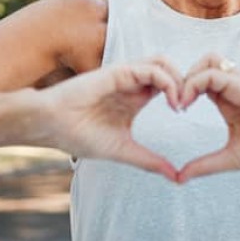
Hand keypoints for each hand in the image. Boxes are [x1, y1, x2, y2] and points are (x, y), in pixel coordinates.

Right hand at [40, 57, 183, 181]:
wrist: (50, 126)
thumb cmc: (79, 136)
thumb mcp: (123, 150)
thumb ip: (149, 160)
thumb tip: (175, 177)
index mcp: (135, 98)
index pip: (168, 85)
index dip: (183, 94)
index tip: (187, 115)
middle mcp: (133, 83)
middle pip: (170, 69)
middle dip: (186, 83)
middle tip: (189, 106)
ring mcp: (126, 75)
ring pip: (163, 62)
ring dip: (179, 79)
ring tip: (180, 104)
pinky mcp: (118, 72)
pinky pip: (151, 68)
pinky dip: (167, 81)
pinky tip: (170, 101)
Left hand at [177, 54, 239, 182]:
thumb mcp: (231, 158)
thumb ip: (205, 165)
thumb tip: (179, 178)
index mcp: (228, 101)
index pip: (200, 80)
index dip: (182, 89)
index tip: (175, 110)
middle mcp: (233, 88)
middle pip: (201, 64)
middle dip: (182, 78)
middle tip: (174, 103)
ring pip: (207, 60)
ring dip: (189, 76)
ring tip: (181, 102)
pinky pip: (214, 73)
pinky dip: (195, 83)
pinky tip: (187, 103)